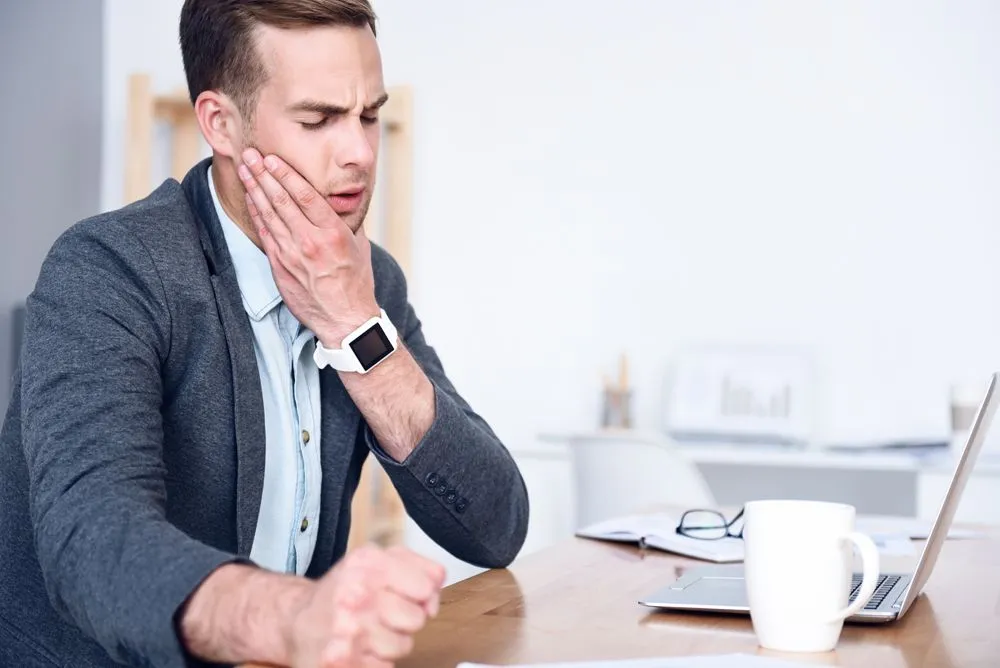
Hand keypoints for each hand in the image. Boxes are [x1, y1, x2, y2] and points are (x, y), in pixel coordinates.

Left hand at [238, 148, 378, 346]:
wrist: (346, 319)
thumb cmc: (355, 282)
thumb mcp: (359, 246)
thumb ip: (345, 222)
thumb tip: (338, 203)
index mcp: (333, 232)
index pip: (305, 195)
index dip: (285, 174)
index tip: (272, 158)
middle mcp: (310, 241)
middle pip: (281, 200)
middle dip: (263, 174)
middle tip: (250, 154)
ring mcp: (292, 255)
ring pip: (269, 215)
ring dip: (254, 189)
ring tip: (245, 170)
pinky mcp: (281, 267)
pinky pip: (265, 234)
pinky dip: (257, 214)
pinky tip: (251, 199)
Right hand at [286, 544, 445, 667]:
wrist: (296, 621)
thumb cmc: (343, 591)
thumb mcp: (376, 561)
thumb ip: (416, 566)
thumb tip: (438, 584)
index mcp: (368, 563)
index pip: (427, 585)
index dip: (423, 594)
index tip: (409, 594)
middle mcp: (355, 593)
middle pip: (417, 618)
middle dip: (407, 619)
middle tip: (385, 614)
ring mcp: (347, 629)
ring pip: (403, 646)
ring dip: (391, 642)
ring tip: (370, 631)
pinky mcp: (341, 661)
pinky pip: (384, 666)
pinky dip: (375, 660)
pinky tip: (359, 647)